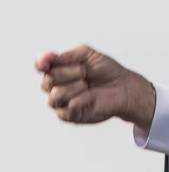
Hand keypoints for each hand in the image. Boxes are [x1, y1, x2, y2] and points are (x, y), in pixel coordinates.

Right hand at [35, 44, 155, 132]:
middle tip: (84, 71)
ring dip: (74, 87)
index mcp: (59, 69)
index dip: (42, 63)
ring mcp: (62, 102)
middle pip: (47, 80)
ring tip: (87, 85)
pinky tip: (90, 96)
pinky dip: (80, 100)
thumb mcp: (89, 55)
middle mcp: (57, 86)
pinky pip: (66, 109)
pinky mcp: (70, 115)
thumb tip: (46, 58)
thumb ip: (67, 55)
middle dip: (68, 73)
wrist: (123, 87)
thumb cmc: (106, 71)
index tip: (46, 62)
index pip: (42, 66)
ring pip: (54, 96)